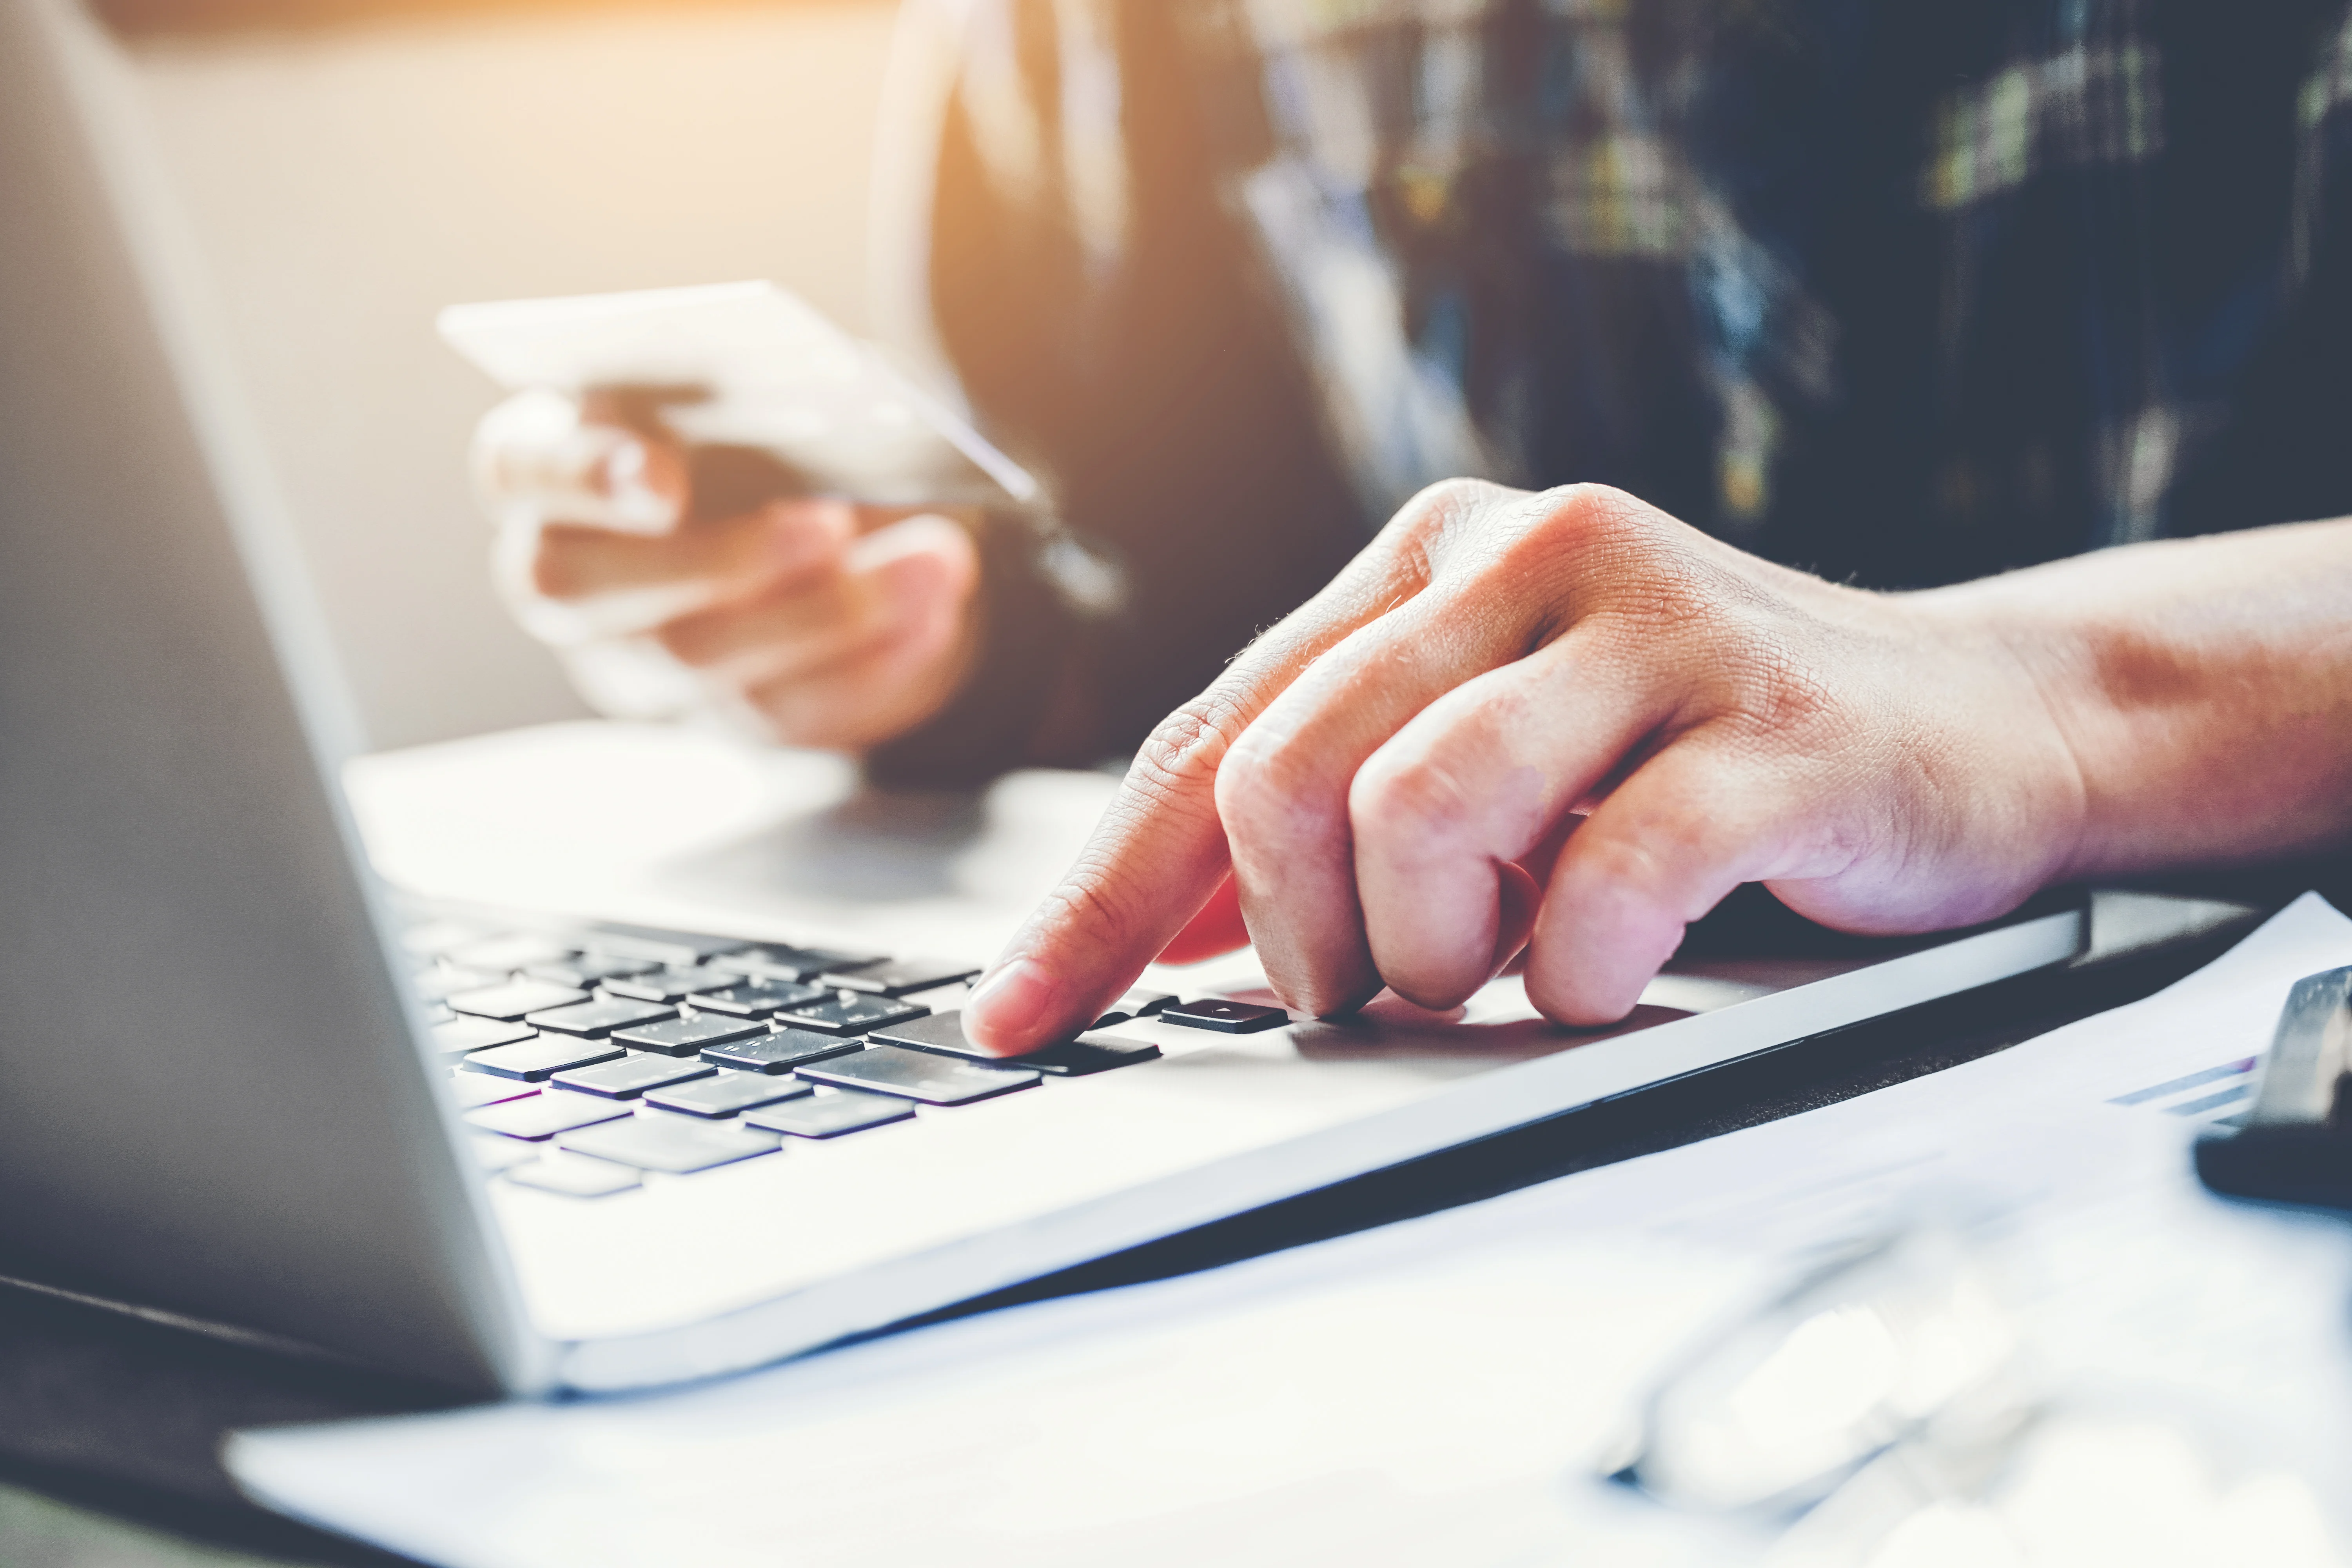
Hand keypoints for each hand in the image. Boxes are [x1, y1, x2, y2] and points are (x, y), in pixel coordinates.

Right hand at [472, 389, 980, 750]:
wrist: (832, 522)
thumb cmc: (768, 430)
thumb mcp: (761, 390)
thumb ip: (759, 386)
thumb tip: (832, 401)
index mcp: (554, 470)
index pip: (517, 467)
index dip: (576, 472)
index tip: (662, 477)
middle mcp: (575, 578)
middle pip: (586, 589)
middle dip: (709, 560)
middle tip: (823, 523)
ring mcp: (644, 662)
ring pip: (699, 660)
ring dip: (823, 613)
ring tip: (927, 561)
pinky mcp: (736, 714)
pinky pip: (794, 708)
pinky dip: (876, 661)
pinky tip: (937, 611)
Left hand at [962, 479, 2091, 1051]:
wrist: (1980, 727)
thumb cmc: (1703, 761)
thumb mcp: (1495, 760)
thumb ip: (1330, 814)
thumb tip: (1152, 932)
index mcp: (1433, 559)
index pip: (1209, 738)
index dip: (1096, 898)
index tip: (1013, 1019)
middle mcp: (1526, 555)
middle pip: (1289, 772)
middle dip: (1300, 932)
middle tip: (1369, 992)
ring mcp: (1655, 626)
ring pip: (1423, 809)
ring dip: (1434, 949)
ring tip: (1496, 972)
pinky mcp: (1776, 721)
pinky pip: (1609, 876)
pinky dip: (1580, 968)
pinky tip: (1607, 972)